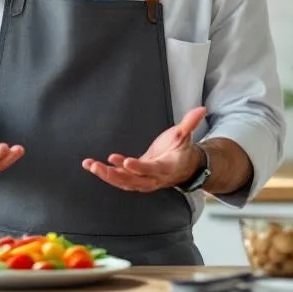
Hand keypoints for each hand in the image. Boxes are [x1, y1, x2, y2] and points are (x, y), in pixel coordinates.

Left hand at [82, 107, 206, 191]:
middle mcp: (153, 178)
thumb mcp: (185, 135)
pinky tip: (92, 165)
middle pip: (133, 181)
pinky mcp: (134, 179)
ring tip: (90, 165)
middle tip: (99, 166)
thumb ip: (191, 123)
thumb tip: (202, 108)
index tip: (126, 162)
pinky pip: (118, 180)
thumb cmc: (181, 150)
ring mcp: (142, 181)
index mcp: (166, 167)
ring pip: (123, 182)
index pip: (151, 169)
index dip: (139, 167)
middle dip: (115, 175)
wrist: (181, 167)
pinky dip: (105, 174)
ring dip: (106, 175)